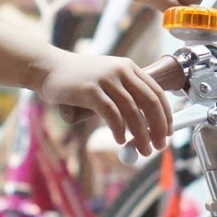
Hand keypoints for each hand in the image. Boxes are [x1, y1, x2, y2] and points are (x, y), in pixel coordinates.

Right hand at [36, 51, 171, 157]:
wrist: (49, 69)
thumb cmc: (77, 79)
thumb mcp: (106, 80)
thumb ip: (123, 97)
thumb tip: (143, 127)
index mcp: (128, 67)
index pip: (156, 92)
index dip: (166, 115)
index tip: (168, 133)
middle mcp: (120, 70)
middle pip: (149, 101)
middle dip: (158, 127)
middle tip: (159, 146)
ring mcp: (105, 79)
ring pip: (132, 110)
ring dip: (140, 134)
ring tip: (142, 149)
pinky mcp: (90, 90)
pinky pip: (111, 113)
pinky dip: (118, 129)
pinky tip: (119, 139)